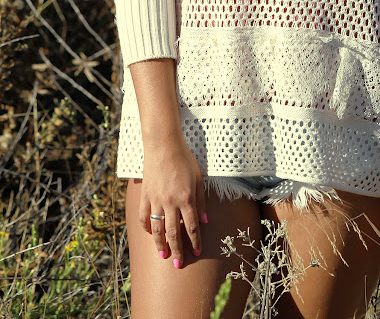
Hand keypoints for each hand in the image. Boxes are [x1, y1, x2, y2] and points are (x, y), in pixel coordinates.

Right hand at [138, 136, 206, 267]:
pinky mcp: (145, 195)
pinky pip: (143, 216)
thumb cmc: (184, 159)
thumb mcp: (199, 178)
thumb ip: (202, 201)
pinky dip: (146, 227)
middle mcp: (170, 202)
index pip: (191, 227)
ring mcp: (156, 199)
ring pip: (157, 228)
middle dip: (177, 250)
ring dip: (160, 244)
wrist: (163, 145)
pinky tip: (150, 233)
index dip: (195, 242)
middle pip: (174, 232)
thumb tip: (205, 222)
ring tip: (163, 255)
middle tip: (179, 264)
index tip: (197, 253)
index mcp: (186, 198)